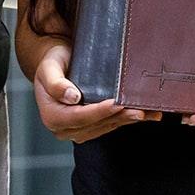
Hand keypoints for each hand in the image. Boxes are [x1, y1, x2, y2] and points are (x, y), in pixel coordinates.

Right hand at [30, 41, 152, 141]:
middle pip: (95, 125)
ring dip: (126, 120)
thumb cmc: (51, 64)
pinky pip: (109, 125)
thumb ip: (56, 83)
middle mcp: (64, 128)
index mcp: (52, 117)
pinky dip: (126, 119)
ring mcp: (78, 130)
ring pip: (106, 127)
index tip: (115, 104)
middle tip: (138, 111)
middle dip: (118, 117)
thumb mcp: (49, 68)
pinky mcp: (90, 127)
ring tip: (145, 113)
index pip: (79, 117)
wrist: (55, 65)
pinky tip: (144, 116)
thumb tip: (72, 97)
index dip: (99, 112)